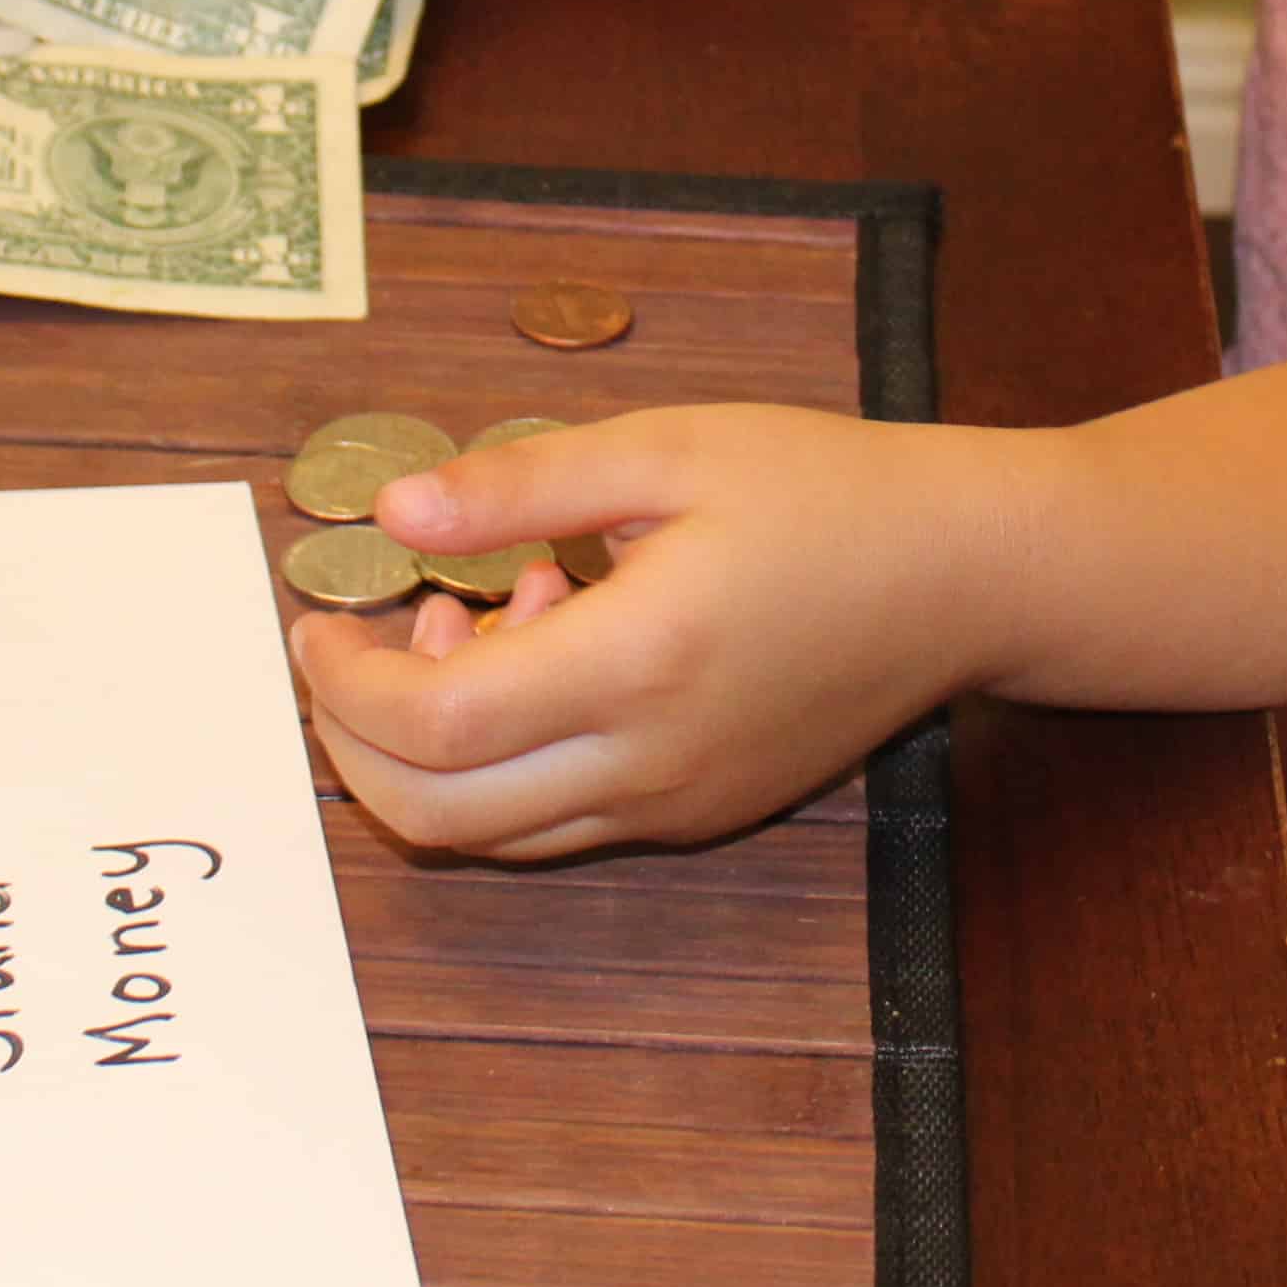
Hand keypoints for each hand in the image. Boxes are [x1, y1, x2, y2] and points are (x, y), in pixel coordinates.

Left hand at [289, 404, 1002, 858]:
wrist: (968, 575)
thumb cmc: (829, 494)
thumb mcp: (671, 449)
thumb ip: (522, 485)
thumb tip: (392, 511)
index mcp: (637, 663)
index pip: (430, 727)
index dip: (345, 685)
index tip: (319, 621)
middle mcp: (651, 762)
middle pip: (435, 817)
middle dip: (356, 744)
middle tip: (353, 650)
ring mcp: (677, 804)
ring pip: (492, 837)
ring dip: (434, 757)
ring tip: (476, 620)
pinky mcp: (699, 814)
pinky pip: (559, 825)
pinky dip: (507, 766)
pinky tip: (549, 652)